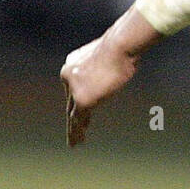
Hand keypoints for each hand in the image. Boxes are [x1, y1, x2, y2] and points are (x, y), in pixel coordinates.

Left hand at [60, 32, 139, 146]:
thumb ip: (105, 61)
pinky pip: (78, 119)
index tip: (81, 110)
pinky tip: (78, 141)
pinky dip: (77, 131)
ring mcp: (74, 89)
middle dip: (73, 116)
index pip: (74, 86)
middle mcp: (68, 77)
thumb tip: (119, 58)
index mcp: (72, 64)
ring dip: (74, 129)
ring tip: (74, 143)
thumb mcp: (108, 52)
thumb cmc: (120, 45)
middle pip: (70, 101)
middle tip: (73, 130)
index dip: (76, 99)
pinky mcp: (83, 99)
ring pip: (72, 113)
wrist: (119, 46)